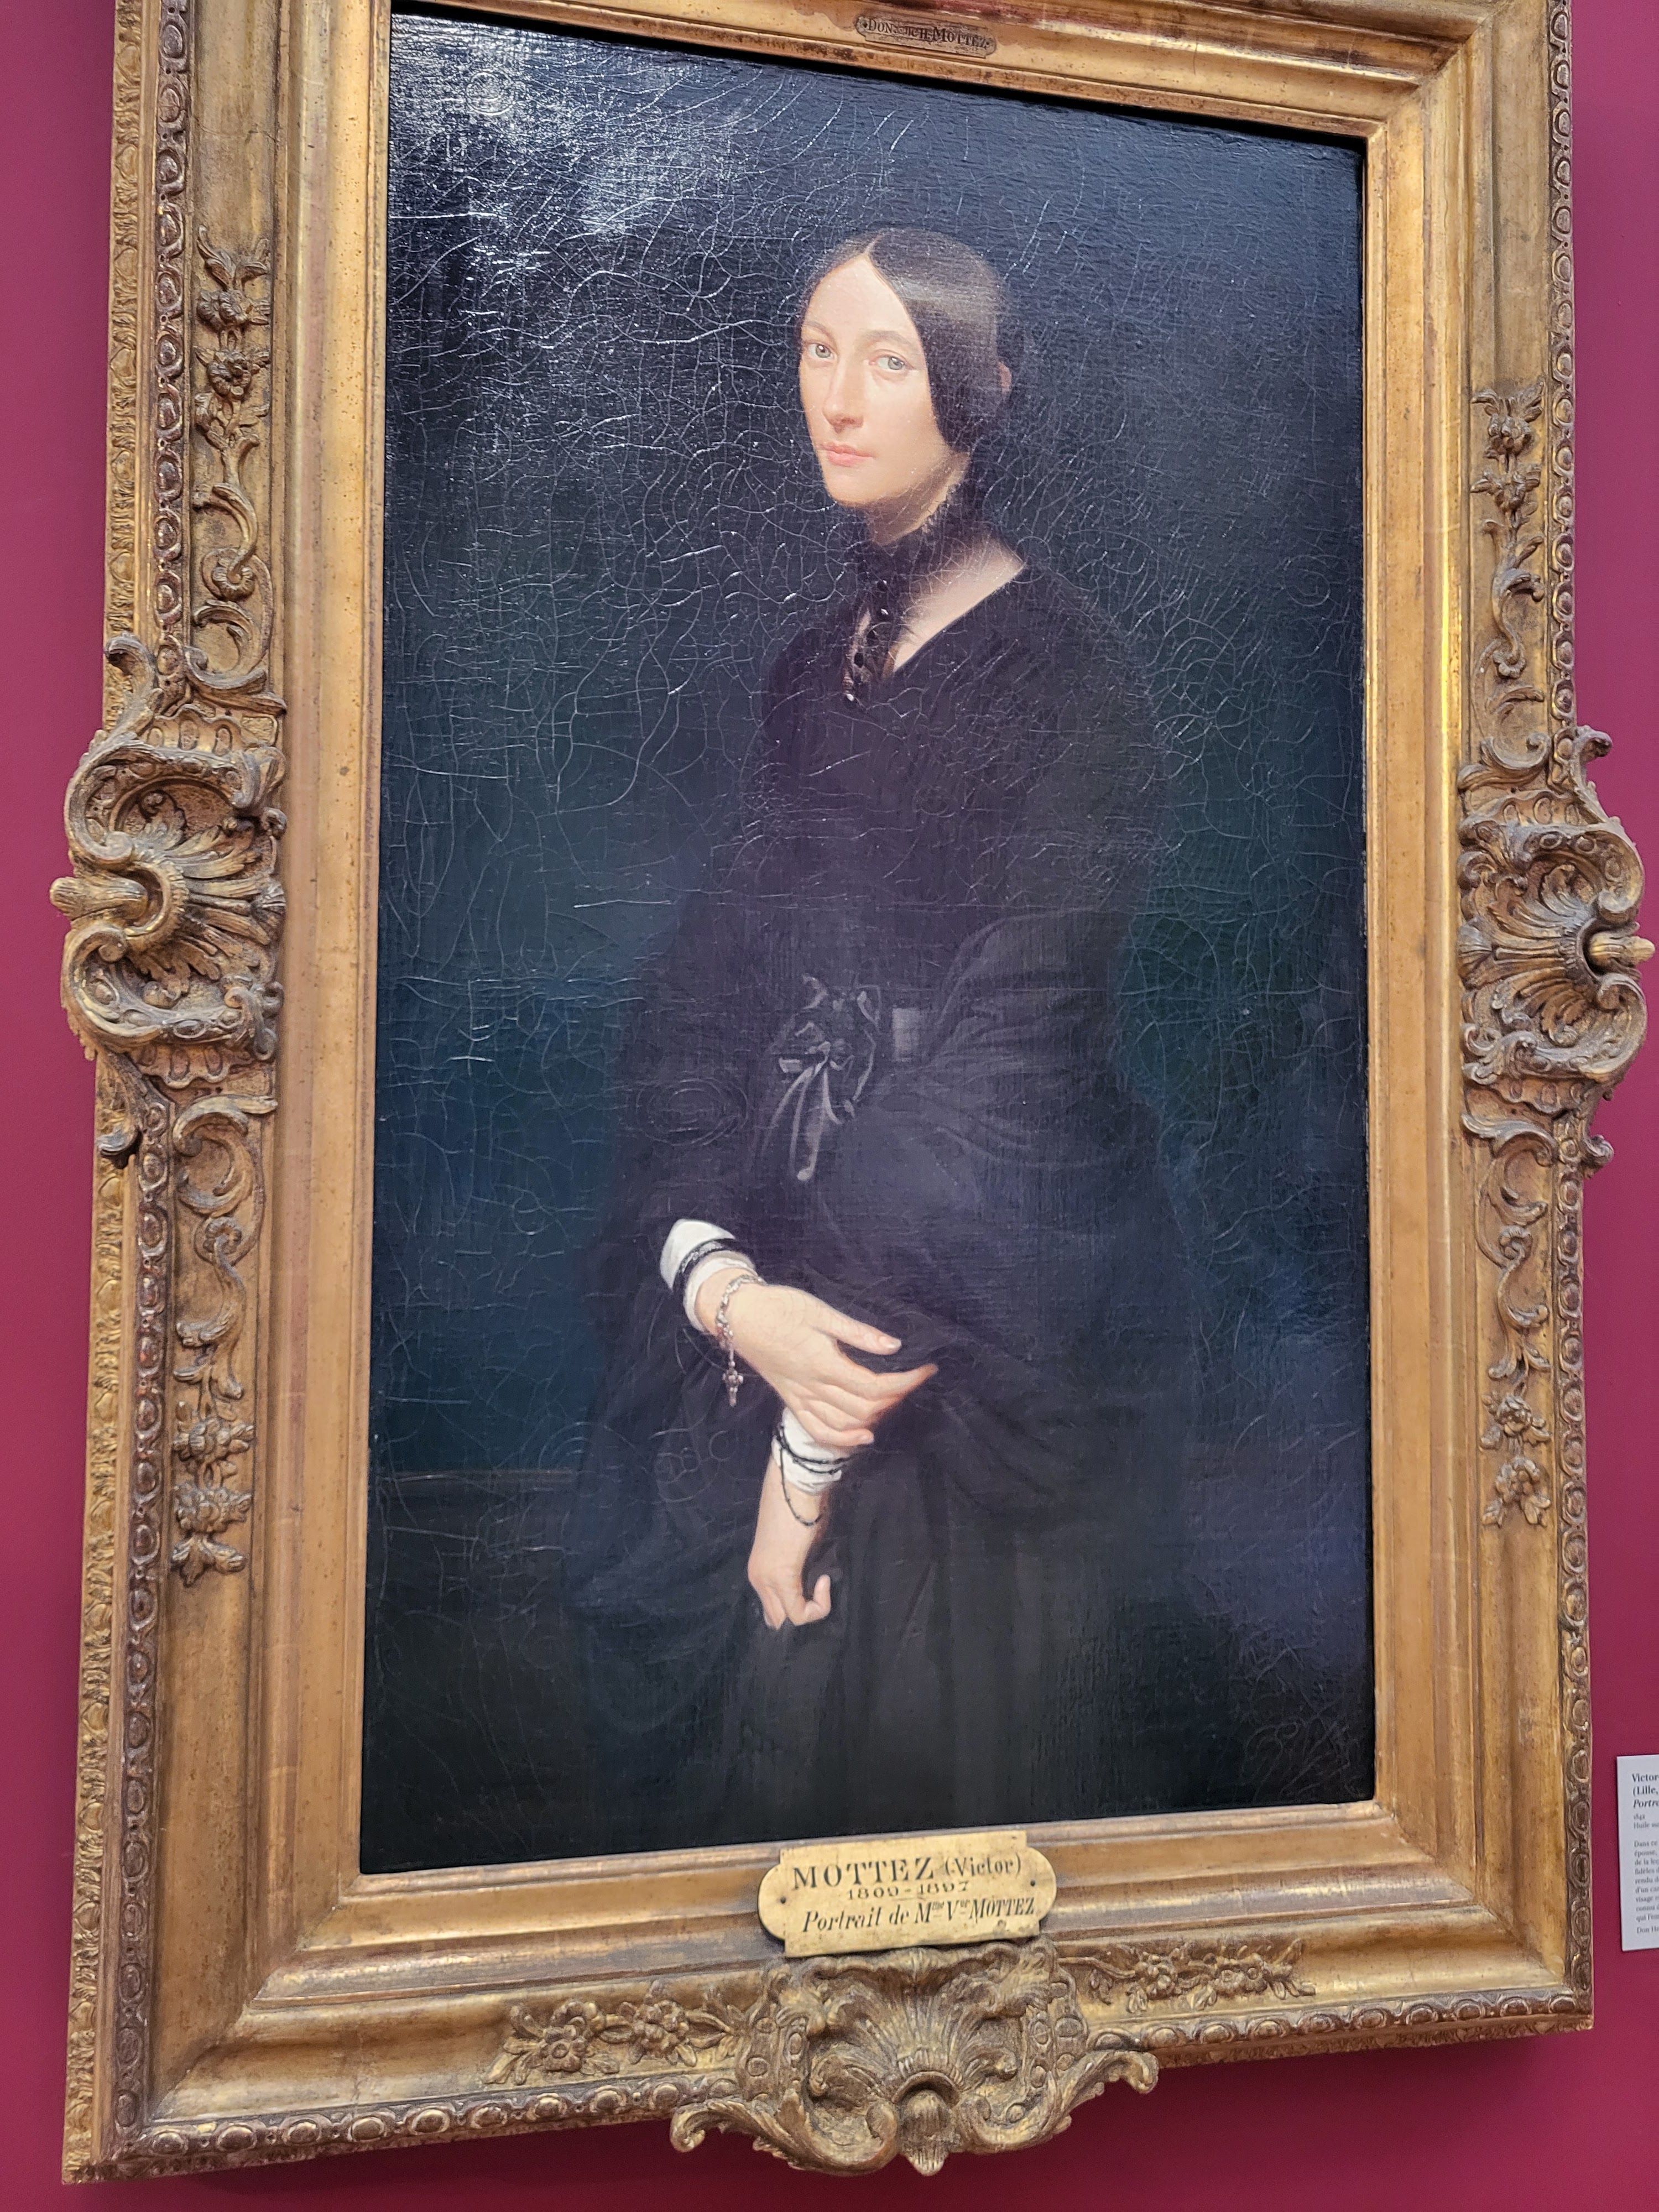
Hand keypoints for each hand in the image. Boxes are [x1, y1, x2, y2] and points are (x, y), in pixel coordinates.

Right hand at [697, 1274, 936, 1452]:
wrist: (738, 1315)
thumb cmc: (779, 1307)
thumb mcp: (820, 1311)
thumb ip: (857, 1333)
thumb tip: (893, 1346)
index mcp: (824, 1363)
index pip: (874, 1386)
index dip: (905, 1382)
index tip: (926, 1370)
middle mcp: (813, 1387)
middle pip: (864, 1407)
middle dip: (896, 1397)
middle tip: (914, 1378)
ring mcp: (800, 1397)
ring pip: (844, 1423)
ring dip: (873, 1417)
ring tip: (893, 1399)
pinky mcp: (791, 1400)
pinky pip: (817, 1430)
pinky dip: (842, 1439)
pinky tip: (862, 1436)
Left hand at [748, 1449, 832, 1628]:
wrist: (796, 1486)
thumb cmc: (802, 1508)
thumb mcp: (801, 1547)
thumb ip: (802, 1569)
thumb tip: (815, 1583)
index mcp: (759, 1571)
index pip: (773, 1610)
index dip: (797, 1608)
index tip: (817, 1587)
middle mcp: (757, 1579)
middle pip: (776, 1621)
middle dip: (802, 1615)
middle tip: (821, 1595)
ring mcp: (766, 1580)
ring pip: (786, 1622)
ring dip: (811, 1612)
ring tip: (823, 1585)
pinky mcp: (782, 1578)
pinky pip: (799, 1614)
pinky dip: (818, 1606)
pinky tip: (824, 1582)